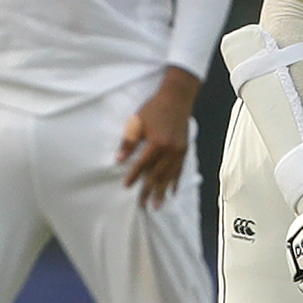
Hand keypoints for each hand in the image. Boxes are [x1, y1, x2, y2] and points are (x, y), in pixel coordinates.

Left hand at [119, 67, 199, 208]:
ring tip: (157, 205)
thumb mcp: (137, 122)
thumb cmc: (154, 108)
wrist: (177, 98)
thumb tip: (118, 160)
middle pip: (157, 174)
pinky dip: (175, 181)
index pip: (143, 164)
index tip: (127, 186)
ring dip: (162, 191)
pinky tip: (172, 191)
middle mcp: (170, 149)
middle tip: (142, 205)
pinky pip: (180, 169)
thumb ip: (128, 142)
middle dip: (148, 190)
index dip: (134, 175)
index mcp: (157, 142)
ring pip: (170, 175)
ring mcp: (179, 151)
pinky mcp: (184, 149)